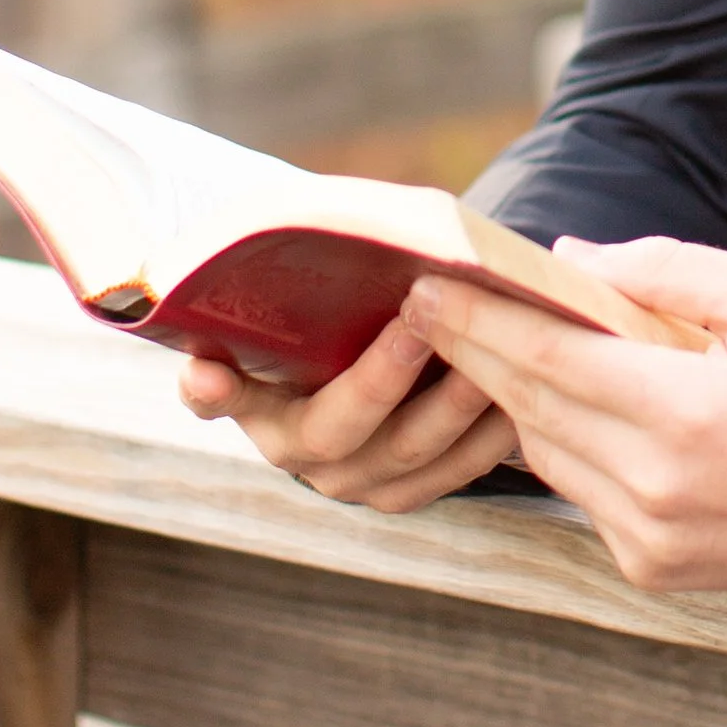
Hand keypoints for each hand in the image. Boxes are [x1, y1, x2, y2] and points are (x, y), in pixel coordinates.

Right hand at [177, 303, 520, 511]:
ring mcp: (361, 480)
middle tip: (419, 318)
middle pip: (339, 426)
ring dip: (453, 405)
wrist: (365, 351)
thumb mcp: (299, 300)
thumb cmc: (331, 311)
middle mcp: (304, 456)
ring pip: (411, 453)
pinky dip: (490, 434)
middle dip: (383, 373)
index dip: (215, 390)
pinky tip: (521, 392)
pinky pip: (457, 471)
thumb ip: (279, 286)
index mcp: (258, 407)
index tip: (205, 369)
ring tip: (488, 353)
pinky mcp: (414, 489)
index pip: (222, 399)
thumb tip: (274, 236)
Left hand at [404, 238, 726, 599]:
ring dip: (517, 400)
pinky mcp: (654, 571)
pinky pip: (583, 493)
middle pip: (530, 409)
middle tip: (424, 304)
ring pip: (548, 455)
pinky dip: (568, 445)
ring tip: (485, 344)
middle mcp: (658, 490)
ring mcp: (652, 542)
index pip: (549, 358)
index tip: (423, 283)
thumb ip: (661, 273)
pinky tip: (563, 404)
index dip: (478, 319)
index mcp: (688, 416)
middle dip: (474, 352)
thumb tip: (567, 260)